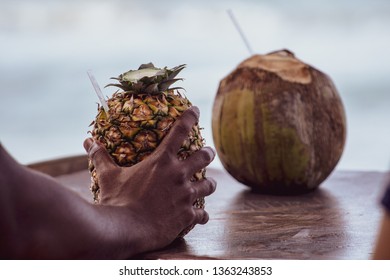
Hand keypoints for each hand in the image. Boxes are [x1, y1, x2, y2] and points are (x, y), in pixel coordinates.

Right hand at [83, 106, 216, 252]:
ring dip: (209, 184)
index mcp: (162, 161)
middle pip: (203, 157)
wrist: (125, 229)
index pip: (180, 130)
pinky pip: (202, 214)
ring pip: (208, 185)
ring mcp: (185, 195)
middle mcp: (179, 175)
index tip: (196, 110)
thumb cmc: (117, 201)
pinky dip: (202, 215)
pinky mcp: (188, 215)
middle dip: (208, 153)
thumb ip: (100, 157)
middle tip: (208, 152)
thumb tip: (88, 141)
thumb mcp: (108, 176)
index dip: (190, 116)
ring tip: (209, 184)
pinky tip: (201, 216)